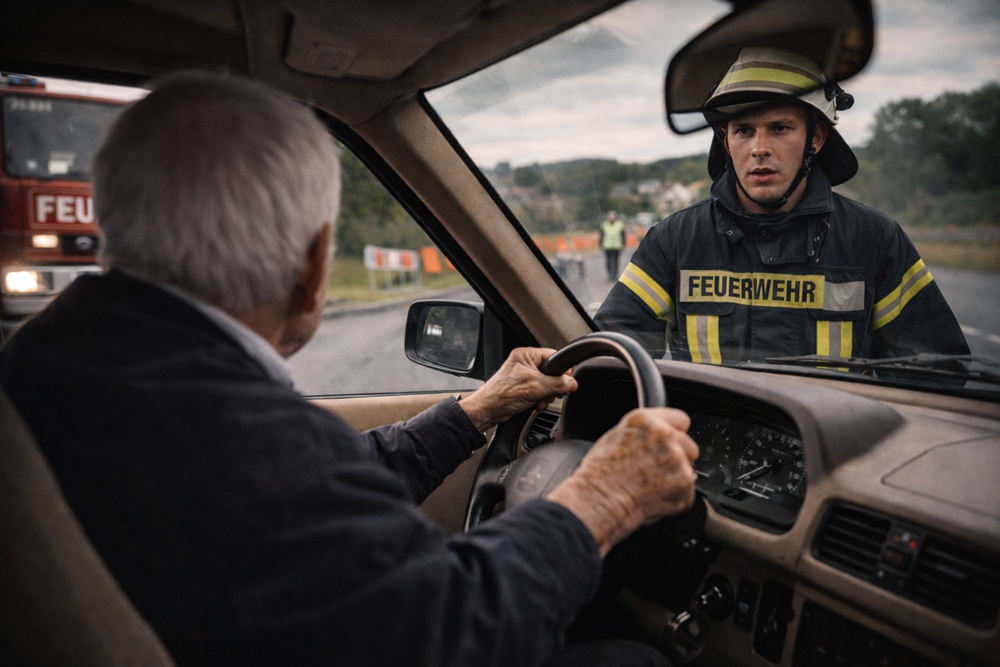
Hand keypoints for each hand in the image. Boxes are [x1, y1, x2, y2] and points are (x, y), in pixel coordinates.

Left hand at [458, 347, 577, 431]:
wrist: (489, 410)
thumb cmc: (503, 394)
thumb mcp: (537, 387)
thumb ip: (558, 383)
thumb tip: (572, 383)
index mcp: (527, 355)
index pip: (553, 356)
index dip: (562, 370)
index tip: (567, 381)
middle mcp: (525, 363)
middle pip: (552, 373)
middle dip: (552, 387)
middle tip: (548, 393)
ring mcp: (524, 376)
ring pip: (547, 384)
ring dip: (546, 396)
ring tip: (539, 401)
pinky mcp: (523, 388)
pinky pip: (539, 392)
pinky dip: (540, 400)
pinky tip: (535, 405)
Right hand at [547, 408, 698, 556]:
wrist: (598, 500)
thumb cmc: (599, 475)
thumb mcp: (615, 439)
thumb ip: (643, 434)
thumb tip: (656, 439)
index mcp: (645, 420)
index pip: (680, 419)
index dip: (675, 433)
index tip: (671, 443)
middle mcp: (664, 435)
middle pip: (689, 445)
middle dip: (678, 458)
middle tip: (656, 471)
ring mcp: (677, 459)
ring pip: (688, 469)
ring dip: (675, 479)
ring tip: (651, 486)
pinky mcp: (684, 483)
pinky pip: (686, 492)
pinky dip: (675, 498)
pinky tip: (653, 498)